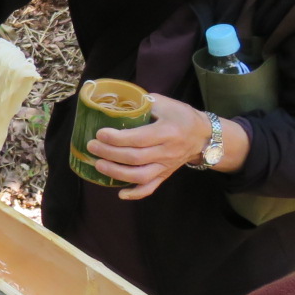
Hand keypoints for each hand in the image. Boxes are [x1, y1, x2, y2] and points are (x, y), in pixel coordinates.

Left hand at [87, 94, 212, 199]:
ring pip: (140, 176)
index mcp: (167, 132)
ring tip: (98, 165)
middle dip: (109, 154)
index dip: (117, 138)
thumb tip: (116, 101)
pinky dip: (135, 193)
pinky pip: (151, 188)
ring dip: (116, 173)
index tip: (99, 133)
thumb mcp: (164, 103)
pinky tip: (120, 194)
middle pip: (135, 158)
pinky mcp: (165, 174)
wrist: (203, 136)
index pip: (139, 139)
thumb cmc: (180, 116)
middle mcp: (167, 152)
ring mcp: (166, 166)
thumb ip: (142, 102)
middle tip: (91, 147)